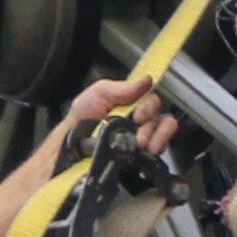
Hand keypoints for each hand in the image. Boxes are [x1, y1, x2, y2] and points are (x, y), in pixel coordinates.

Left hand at [57, 73, 180, 160]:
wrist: (72, 149)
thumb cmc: (81, 121)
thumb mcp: (97, 94)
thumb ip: (121, 88)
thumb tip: (147, 80)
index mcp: (131, 103)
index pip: (152, 100)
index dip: (149, 106)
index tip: (138, 114)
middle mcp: (140, 120)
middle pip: (161, 116)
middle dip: (151, 124)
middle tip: (138, 132)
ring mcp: (143, 139)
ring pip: (165, 132)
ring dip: (158, 137)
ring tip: (141, 145)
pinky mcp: (143, 156)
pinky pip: (161, 150)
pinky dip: (158, 148)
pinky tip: (147, 152)